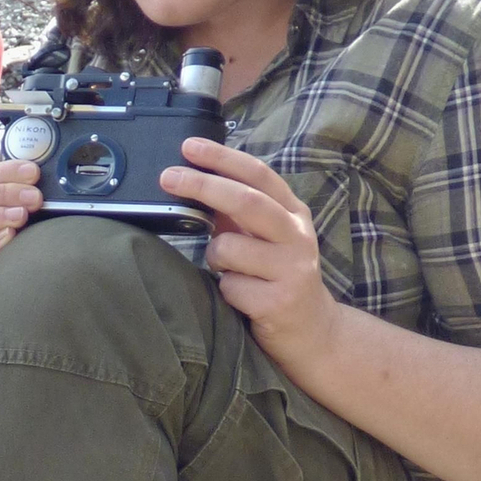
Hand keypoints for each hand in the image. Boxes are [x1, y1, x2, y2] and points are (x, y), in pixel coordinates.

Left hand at [161, 138, 337, 368]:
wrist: (313, 334)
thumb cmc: (277, 279)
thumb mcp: (265, 239)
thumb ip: (237, 212)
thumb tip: (194, 179)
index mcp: (293, 214)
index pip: (258, 175)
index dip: (223, 158)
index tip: (189, 146)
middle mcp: (298, 236)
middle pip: (246, 201)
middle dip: (202, 185)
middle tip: (167, 177)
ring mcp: (292, 269)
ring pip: (228, 247)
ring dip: (214, 258)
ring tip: (228, 272)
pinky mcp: (280, 301)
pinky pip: (229, 287)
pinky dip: (224, 291)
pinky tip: (243, 299)